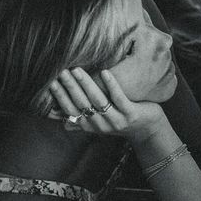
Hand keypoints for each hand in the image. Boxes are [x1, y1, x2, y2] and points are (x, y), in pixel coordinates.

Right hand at [49, 67, 165, 142]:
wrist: (148, 130)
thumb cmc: (121, 121)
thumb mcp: (101, 124)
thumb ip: (82, 123)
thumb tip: (64, 123)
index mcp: (91, 126)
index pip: (71, 110)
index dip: (61, 97)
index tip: (52, 83)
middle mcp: (101, 125)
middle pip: (82, 104)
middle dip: (70, 87)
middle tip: (62, 72)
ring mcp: (116, 120)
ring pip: (98, 101)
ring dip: (86, 84)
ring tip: (77, 70)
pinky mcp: (131, 114)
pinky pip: (118, 98)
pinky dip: (111, 85)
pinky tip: (104, 72)